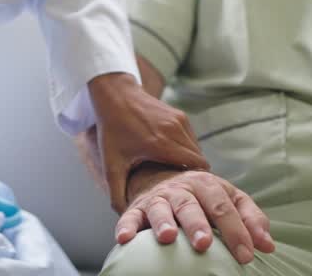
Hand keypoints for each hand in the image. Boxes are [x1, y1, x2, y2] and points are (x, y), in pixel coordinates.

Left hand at [87, 73, 208, 210]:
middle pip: (199, 161)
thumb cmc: (112, 130)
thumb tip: (125, 216)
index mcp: (161, 145)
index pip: (196, 168)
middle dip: (194, 176)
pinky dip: (187, 149)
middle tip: (184, 189)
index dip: (194, 183)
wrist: (115, 95)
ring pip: (197, 149)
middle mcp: (175, 131)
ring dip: (191, 162)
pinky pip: (192, 138)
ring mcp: (180, 121)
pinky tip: (173, 157)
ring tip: (177, 173)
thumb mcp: (111, 165)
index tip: (188, 195)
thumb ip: (117, 193)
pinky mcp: (181, 115)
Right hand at [115, 165, 274, 263]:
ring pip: (161, 208)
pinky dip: (126, 226)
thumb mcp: (229, 199)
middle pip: (191, 205)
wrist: (162, 176)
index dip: (236, 231)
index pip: (224, 207)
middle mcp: (182, 189)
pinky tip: (124, 238)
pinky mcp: (137, 208)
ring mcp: (158, 198)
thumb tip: (268, 246)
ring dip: (163, 222)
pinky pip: (130, 216)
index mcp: (208, 185)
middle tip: (204, 243)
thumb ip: (250, 219)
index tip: (246, 255)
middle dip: (197, 224)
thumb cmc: (203, 196)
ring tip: (167, 238)